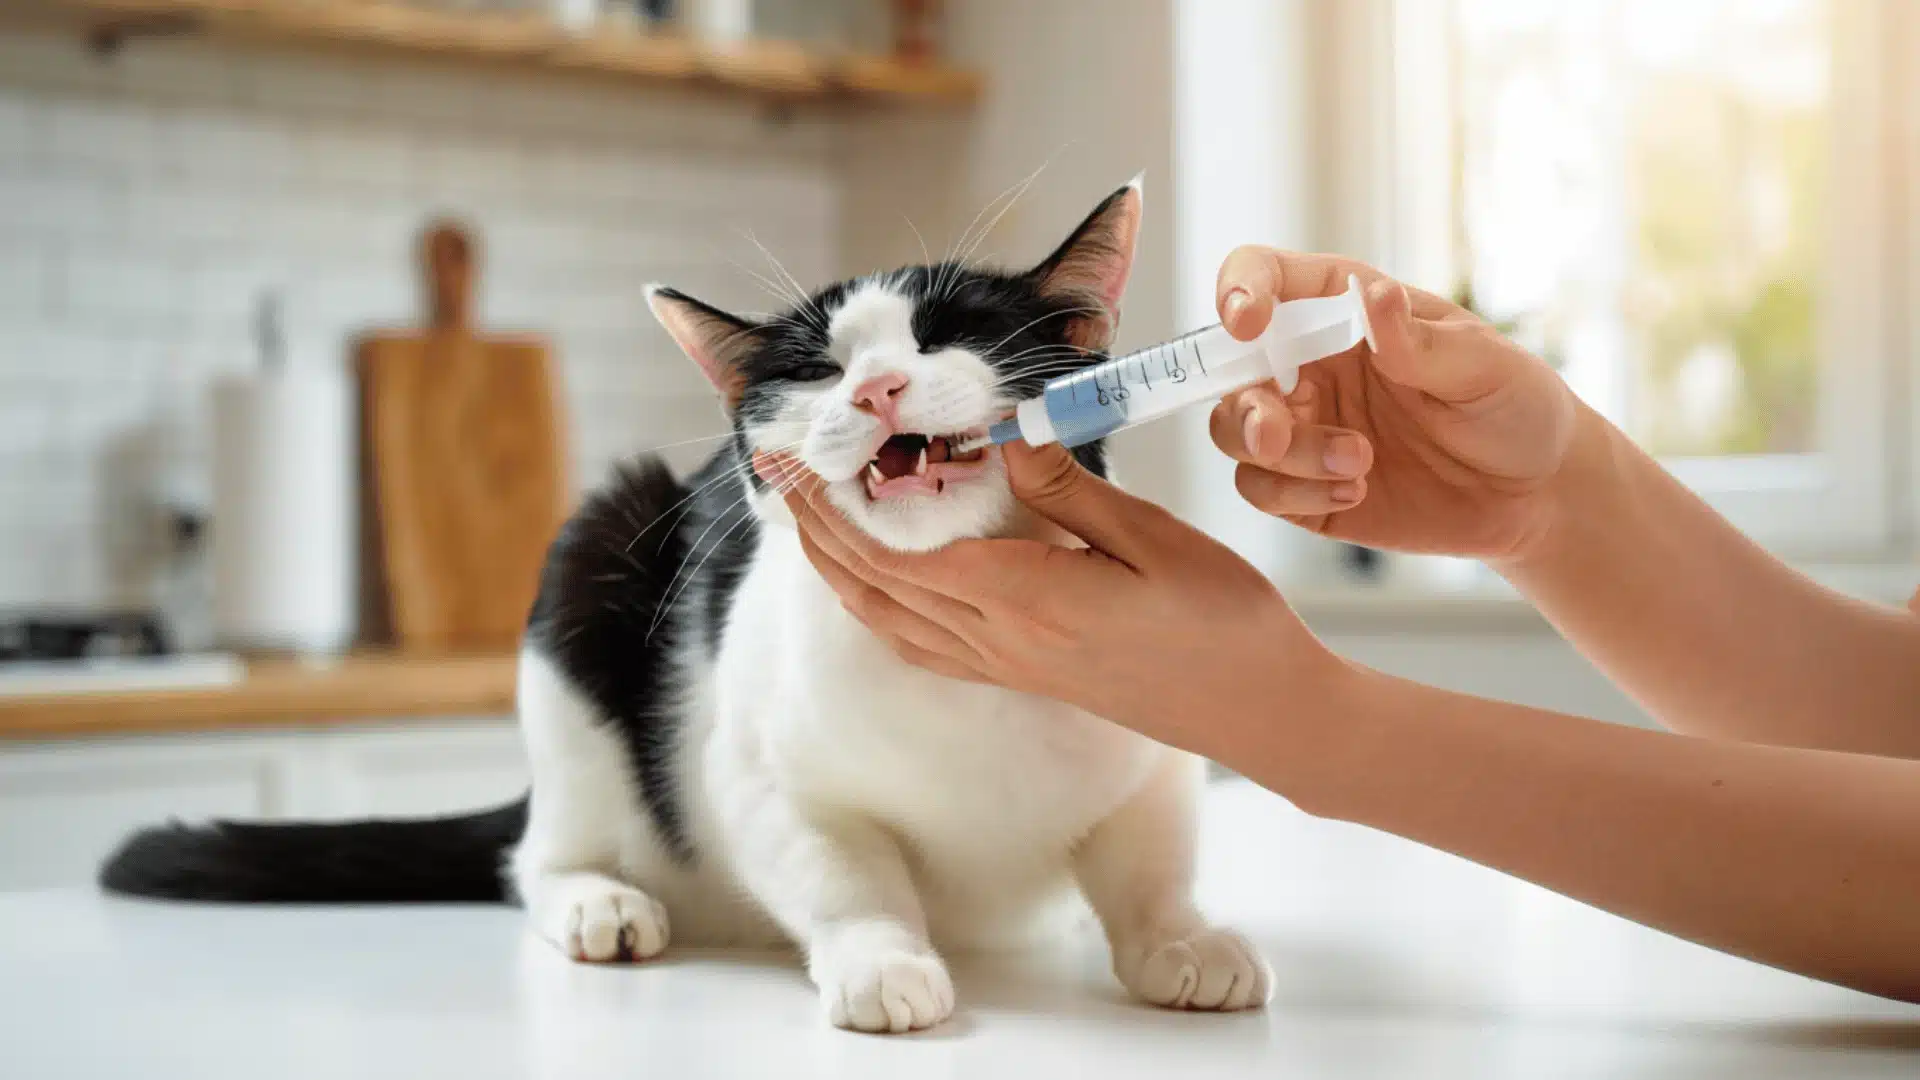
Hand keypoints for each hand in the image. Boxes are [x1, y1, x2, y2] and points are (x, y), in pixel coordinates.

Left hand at [756, 443, 1350, 764]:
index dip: (835, 510)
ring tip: (809, 525)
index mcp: (1025, 601)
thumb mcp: (1153, 536)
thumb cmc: (1223, 621)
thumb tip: (1001, 434)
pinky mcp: (1028, 678)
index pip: (898, 553)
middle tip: (777, 479)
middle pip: (876, 588)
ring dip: (840, 573)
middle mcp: (1001, 641)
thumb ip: (1067, 489)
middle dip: (817, 533)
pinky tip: (880, 586)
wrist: (1261, 714)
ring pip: (893, 622)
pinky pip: (927, 646)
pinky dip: (884, 609)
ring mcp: (1011, 667)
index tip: (796, 465)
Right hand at [1211, 248, 1580, 559]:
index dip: (1240, 290)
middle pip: (1229, 369)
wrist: (1536, 494)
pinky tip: (1356, 493)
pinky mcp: (1305, 489)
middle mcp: (1310, 364)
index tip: (1246, 323)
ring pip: (1235, 432)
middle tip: (1277, 433)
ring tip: (1355, 465)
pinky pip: (1261, 490)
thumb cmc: (1516, 406)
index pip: (1266, 278)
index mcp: (1343, 311)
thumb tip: (1373, 296)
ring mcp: (1304, 427)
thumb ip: (1418, 342)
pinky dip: (1296, 496)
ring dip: (1281, 455)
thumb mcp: (1485, 365)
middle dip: (1243, 404)